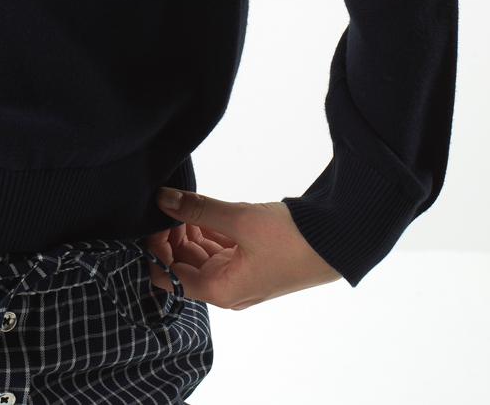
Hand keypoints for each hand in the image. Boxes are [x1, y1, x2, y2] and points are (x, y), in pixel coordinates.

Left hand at [146, 188, 342, 309]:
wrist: (335, 241)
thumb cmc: (290, 240)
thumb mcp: (239, 220)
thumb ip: (197, 210)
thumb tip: (162, 198)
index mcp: (220, 291)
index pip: (168, 279)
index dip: (155, 250)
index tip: (154, 219)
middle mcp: (226, 289)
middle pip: (181, 264)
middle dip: (170, 235)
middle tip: (168, 202)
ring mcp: (237, 275)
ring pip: (198, 253)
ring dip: (187, 229)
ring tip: (185, 201)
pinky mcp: (248, 261)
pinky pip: (216, 247)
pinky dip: (205, 229)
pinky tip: (202, 208)